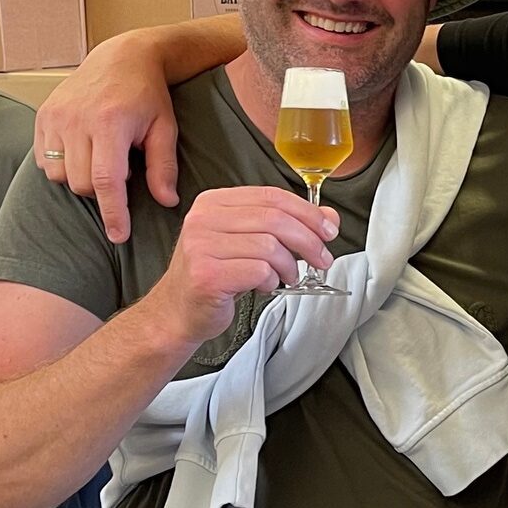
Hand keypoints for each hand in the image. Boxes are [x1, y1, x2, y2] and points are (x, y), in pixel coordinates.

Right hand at [34, 31, 182, 243]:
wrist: (122, 58)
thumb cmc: (148, 96)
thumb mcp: (165, 129)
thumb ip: (163, 167)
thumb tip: (166, 202)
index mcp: (109, 124)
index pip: (105, 181)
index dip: (112, 213)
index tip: (118, 235)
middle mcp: (76, 120)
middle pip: (81, 183)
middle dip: (102, 190)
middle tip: (122, 168)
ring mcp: (55, 117)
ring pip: (60, 175)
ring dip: (81, 179)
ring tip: (103, 158)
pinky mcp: (42, 116)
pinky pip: (45, 161)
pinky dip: (63, 166)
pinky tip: (84, 152)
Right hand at [143, 187, 339, 346]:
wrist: (178, 311)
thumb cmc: (216, 275)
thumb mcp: (251, 242)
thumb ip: (288, 225)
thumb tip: (329, 216)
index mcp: (214, 202)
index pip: (272, 196)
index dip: (308, 213)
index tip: (329, 231)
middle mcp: (204, 219)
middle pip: (275, 219)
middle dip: (309, 241)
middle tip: (322, 260)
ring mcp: (201, 246)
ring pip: (270, 246)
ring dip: (289, 266)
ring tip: (287, 278)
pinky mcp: (207, 275)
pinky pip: (259, 271)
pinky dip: (271, 281)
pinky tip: (264, 286)